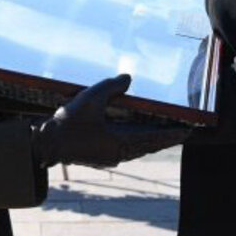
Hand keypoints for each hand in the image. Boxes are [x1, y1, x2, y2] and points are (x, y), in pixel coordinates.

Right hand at [31, 75, 190, 168]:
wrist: (47, 143)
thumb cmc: (68, 122)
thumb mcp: (90, 98)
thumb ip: (111, 87)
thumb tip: (128, 78)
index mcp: (119, 143)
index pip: (153, 138)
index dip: (171, 135)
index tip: (188, 132)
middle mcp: (118, 154)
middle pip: (149, 146)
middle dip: (165, 139)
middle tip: (182, 133)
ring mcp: (109, 156)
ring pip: (138, 150)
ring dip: (152, 142)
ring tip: (165, 135)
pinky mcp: (101, 156)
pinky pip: (127, 150)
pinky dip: (138, 143)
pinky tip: (138, 137)